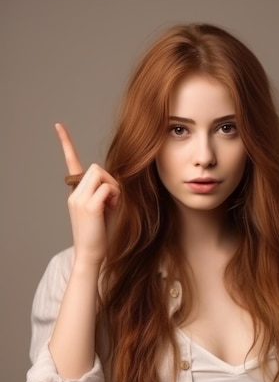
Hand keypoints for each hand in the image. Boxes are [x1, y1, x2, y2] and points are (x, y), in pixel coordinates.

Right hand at [55, 123, 120, 266]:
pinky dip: (114, 196)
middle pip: (96, 167)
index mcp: (76, 192)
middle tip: (114, 200)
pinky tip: (112, 210)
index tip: (58, 125)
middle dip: (110, 180)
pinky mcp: (88, 206)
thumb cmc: (101, 234)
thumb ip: (107, 191)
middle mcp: (74, 193)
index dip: (66, 143)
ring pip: (101, 174)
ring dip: (113, 187)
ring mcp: (79, 198)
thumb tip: (116, 181)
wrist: (91, 255)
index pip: (71, 163)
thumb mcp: (105, 208)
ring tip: (112, 206)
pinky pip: (107, 187)